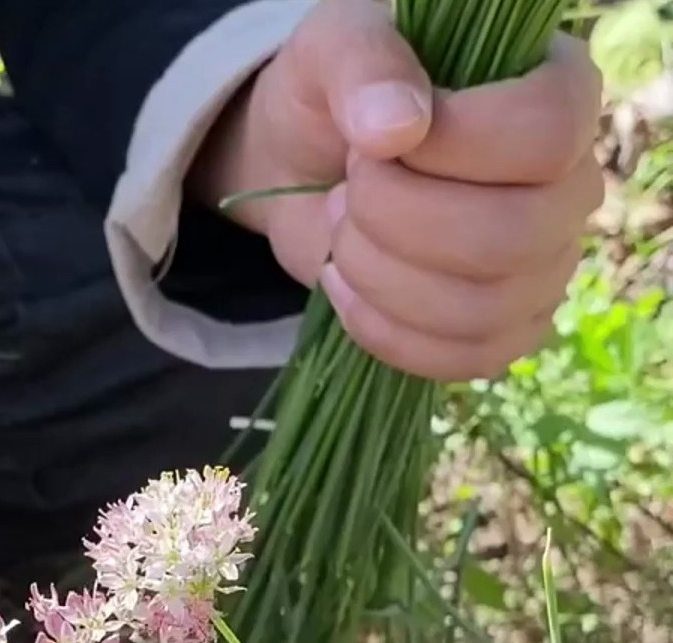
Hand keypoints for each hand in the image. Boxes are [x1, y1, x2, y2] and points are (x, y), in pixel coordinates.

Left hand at [192, 0, 603, 380]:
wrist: (307, 169)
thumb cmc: (338, 98)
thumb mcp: (335, 49)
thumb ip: (365, 65)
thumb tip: (396, 129)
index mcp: (558, 93)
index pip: (546, 135)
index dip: (455, 147)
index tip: (381, 140)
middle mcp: (569, 186)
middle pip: (509, 238)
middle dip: (396, 222)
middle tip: (346, 191)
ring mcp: (543, 267)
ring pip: (480, 308)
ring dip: (380, 277)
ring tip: (341, 232)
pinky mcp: (502, 330)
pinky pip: (462, 359)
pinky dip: (383, 332)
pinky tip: (344, 287)